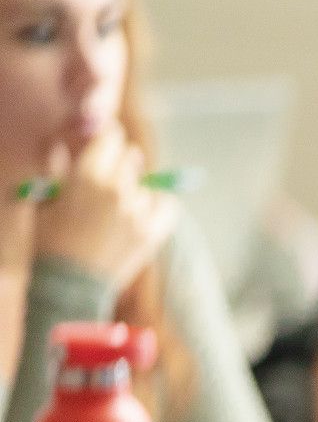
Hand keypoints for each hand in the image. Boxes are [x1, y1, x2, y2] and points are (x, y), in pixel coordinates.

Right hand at [31, 129, 175, 291]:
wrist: (69, 284)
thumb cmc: (51, 240)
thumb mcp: (47, 197)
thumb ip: (63, 167)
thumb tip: (75, 143)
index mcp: (87, 176)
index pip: (110, 137)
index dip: (107, 138)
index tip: (104, 143)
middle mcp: (117, 189)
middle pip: (131, 156)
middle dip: (119, 163)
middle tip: (106, 178)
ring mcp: (139, 212)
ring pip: (146, 184)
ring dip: (134, 189)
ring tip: (116, 207)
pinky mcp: (154, 232)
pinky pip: (168, 205)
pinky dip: (159, 204)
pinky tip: (143, 210)